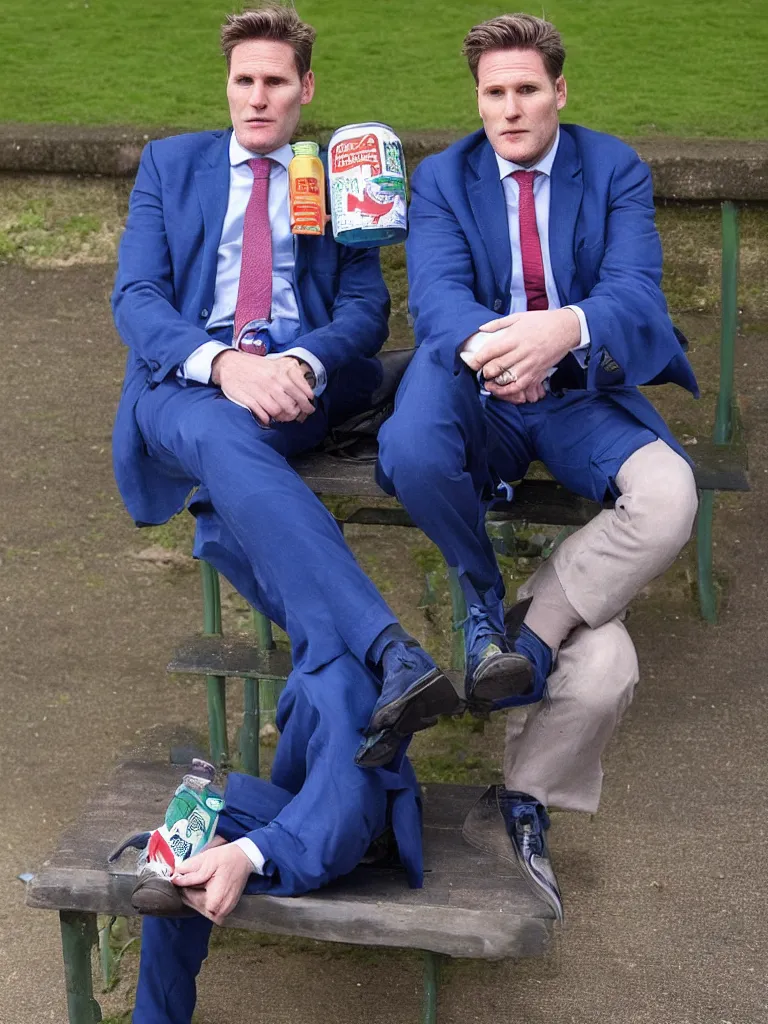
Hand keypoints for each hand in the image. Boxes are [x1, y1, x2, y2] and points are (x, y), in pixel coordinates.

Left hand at [172, 842, 252, 924]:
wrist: (245, 858)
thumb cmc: (228, 858)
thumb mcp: (207, 861)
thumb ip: (190, 872)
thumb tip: (175, 879)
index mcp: (215, 902)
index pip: (190, 899)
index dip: (184, 887)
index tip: (179, 878)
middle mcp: (220, 912)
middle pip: (195, 906)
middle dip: (188, 892)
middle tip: (185, 878)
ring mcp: (225, 912)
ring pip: (201, 908)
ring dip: (195, 896)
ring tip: (198, 881)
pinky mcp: (226, 910)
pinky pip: (208, 908)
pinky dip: (203, 899)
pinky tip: (204, 887)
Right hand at [212, 350, 315, 425]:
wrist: (230, 364)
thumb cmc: (256, 366)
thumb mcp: (278, 363)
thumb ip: (294, 373)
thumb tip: (307, 391)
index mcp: (282, 371)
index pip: (302, 392)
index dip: (307, 403)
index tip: (309, 407)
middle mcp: (273, 381)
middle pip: (291, 405)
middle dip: (296, 413)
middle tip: (297, 415)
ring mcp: (260, 390)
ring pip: (278, 412)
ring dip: (282, 418)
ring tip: (283, 417)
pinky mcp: (248, 398)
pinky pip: (263, 415)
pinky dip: (268, 419)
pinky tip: (269, 418)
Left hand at [463, 308, 580, 402]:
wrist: (565, 329)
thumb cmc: (541, 321)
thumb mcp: (518, 317)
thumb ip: (497, 324)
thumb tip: (481, 329)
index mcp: (514, 337)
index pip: (490, 351)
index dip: (477, 360)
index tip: (471, 363)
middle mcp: (520, 352)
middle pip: (496, 367)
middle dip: (485, 372)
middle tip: (482, 372)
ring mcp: (529, 364)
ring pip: (506, 379)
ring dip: (494, 383)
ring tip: (489, 382)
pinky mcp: (536, 373)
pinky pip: (520, 386)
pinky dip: (508, 391)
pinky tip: (502, 388)